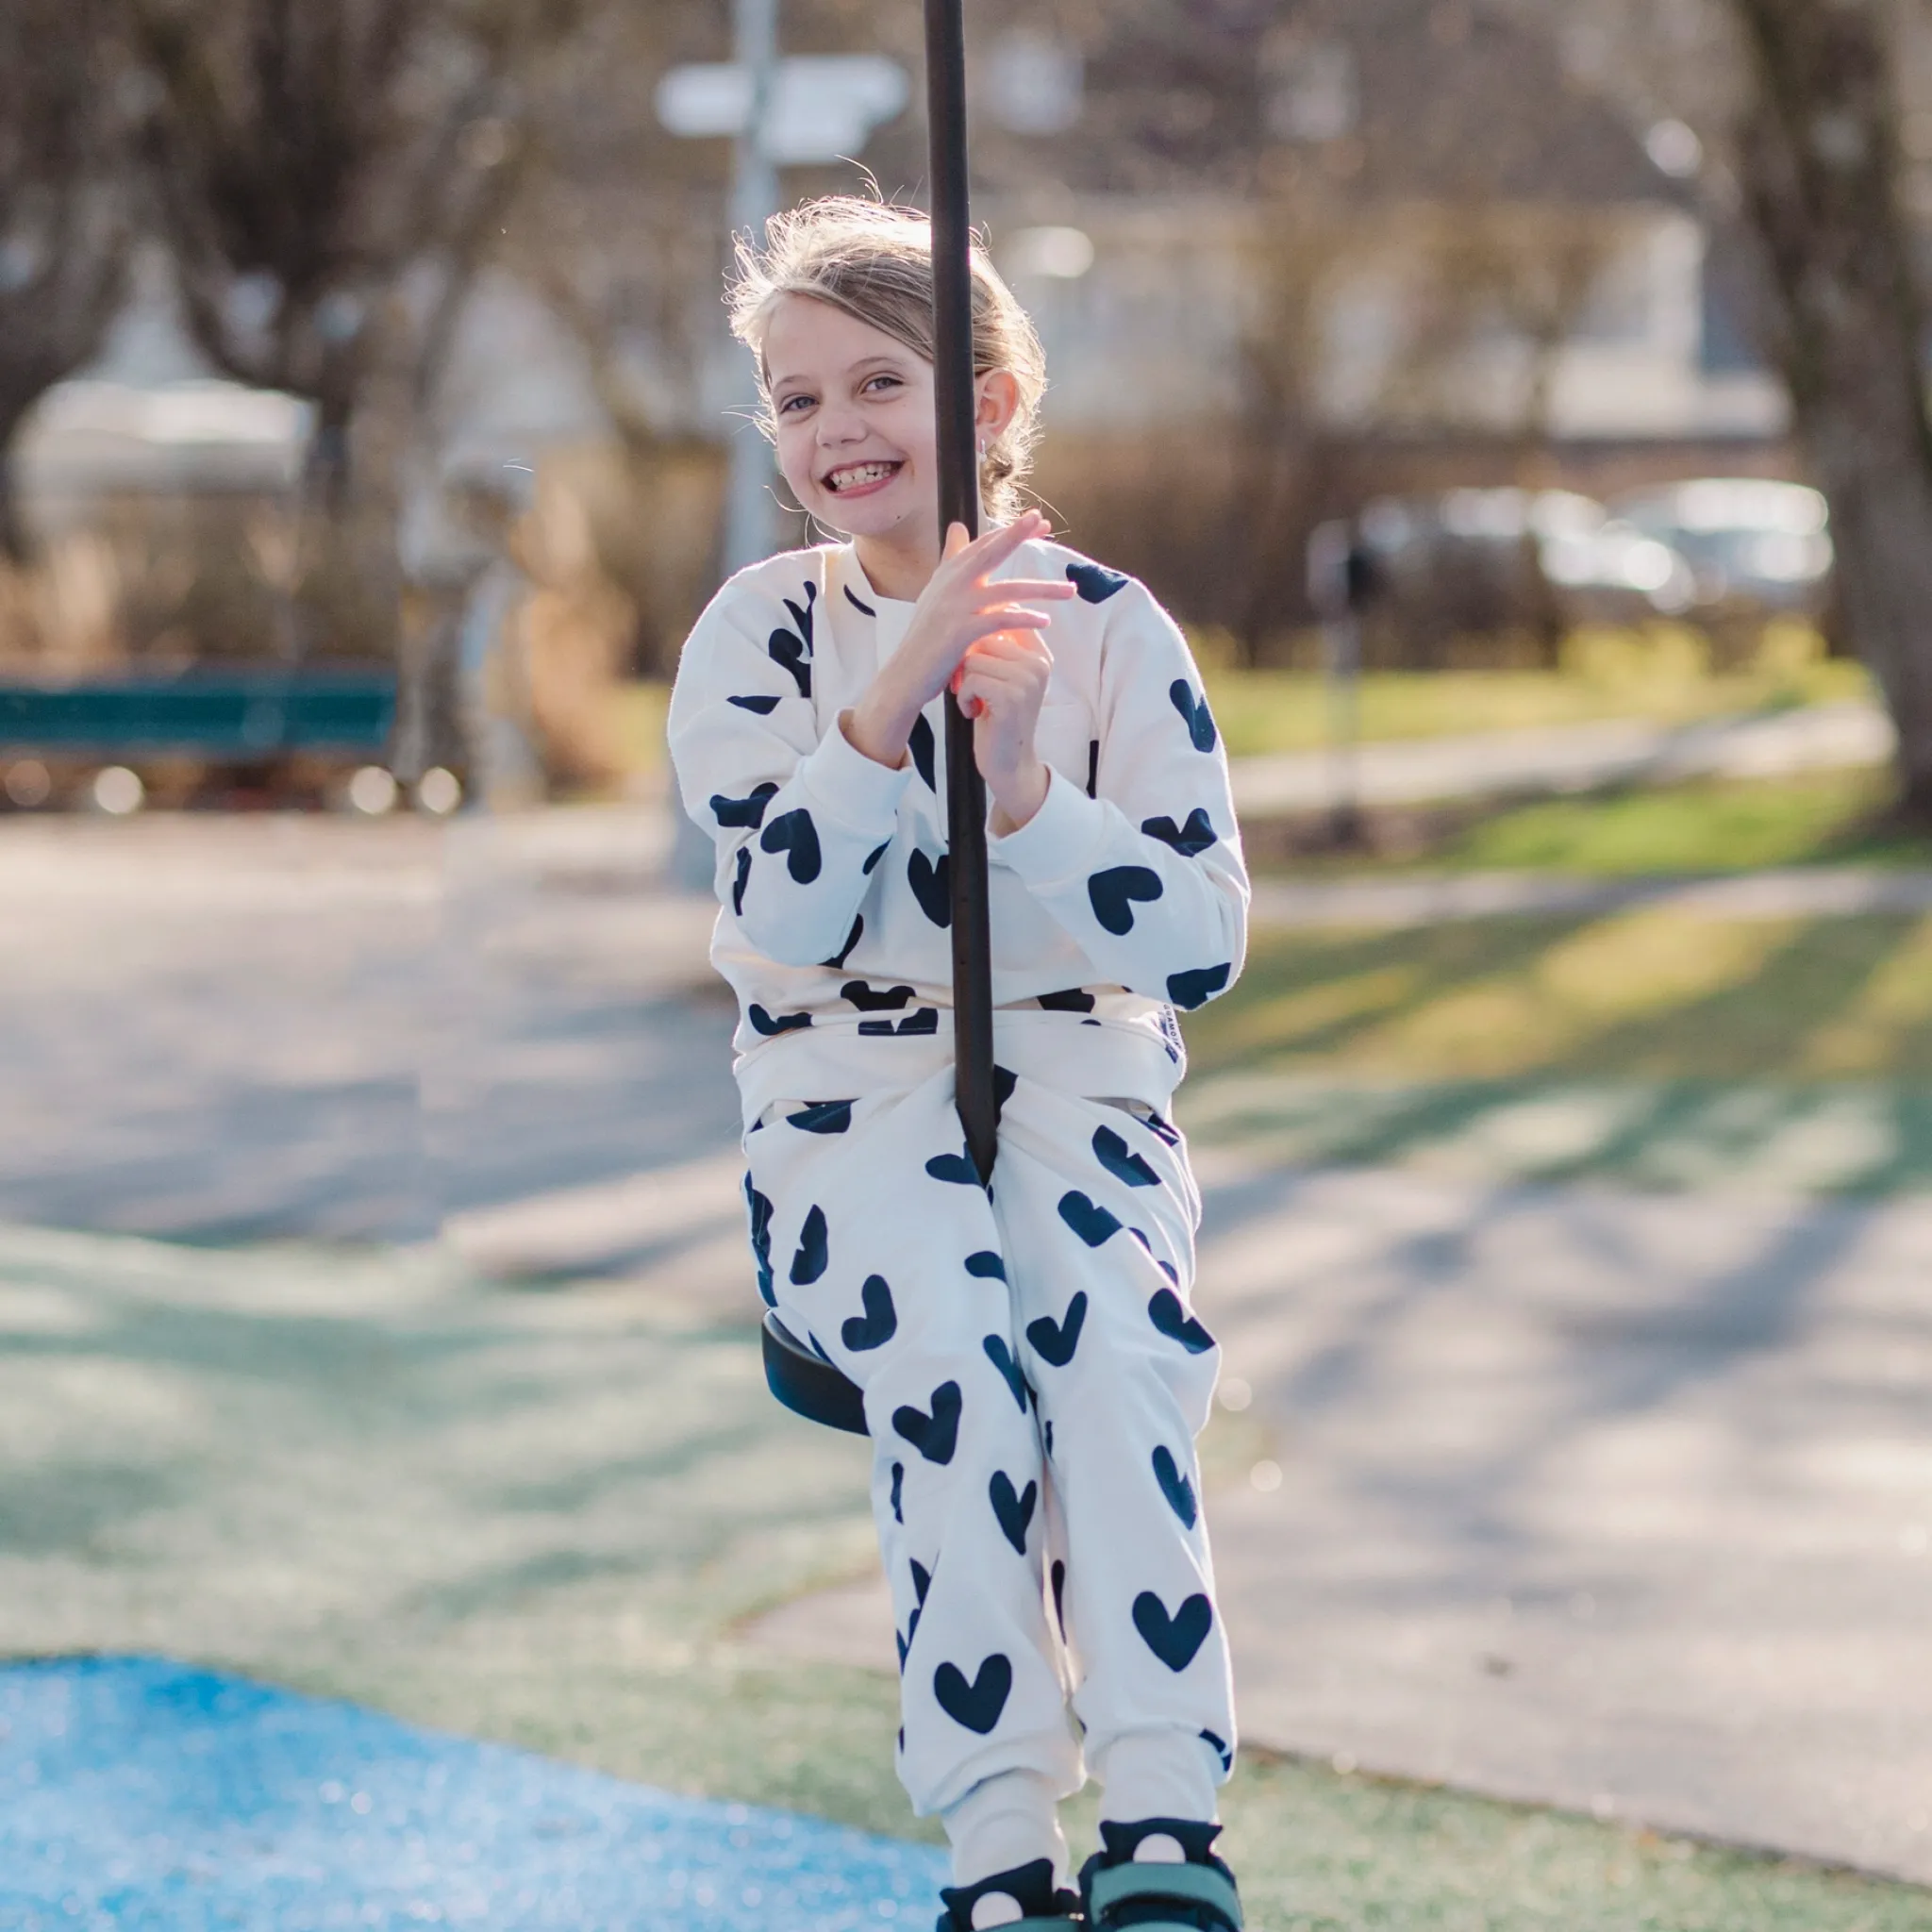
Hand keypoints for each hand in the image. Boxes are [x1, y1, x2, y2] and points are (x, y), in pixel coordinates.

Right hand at [845, 510, 1073, 768]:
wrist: (907, 674)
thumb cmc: (926, 638)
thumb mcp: (937, 593)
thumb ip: (950, 561)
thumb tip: (959, 526)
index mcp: (949, 574)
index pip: (983, 544)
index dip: (1011, 530)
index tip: (1038, 522)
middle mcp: (951, 584)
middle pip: (991, 552)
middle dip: (1018, 534)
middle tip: (1042, 521)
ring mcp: (956, 607)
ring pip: (1007, 590)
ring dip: (1042, 589)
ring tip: (1070, 590)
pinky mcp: (961, 631)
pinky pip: (1000, 621)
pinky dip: (1024, 620)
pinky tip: (1044, 621)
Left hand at [955, 628, 1053, 833]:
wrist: (1007, 762)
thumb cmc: (996, 717)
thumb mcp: (1001, 676)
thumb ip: (997, 645)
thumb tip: (979, 608)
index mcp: (1039, 655)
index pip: (1004, 620)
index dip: (979, 640)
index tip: (980, 668)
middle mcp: (1039, 664)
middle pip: (982, 638)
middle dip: (968, 664)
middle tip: (973, 689)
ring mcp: (1028, 680)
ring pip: (973, 658)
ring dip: (964, 683)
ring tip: (977, 702)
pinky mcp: (1013, 697)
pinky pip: (971, 679)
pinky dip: (964, 697)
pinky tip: (974, 712)